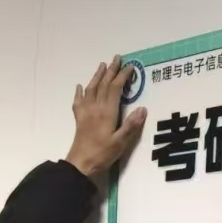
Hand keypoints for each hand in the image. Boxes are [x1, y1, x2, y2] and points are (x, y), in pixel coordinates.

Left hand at [65, 56, 147, 179]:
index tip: (130, 67)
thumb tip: (143, 108)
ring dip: (97, 76)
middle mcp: (95, 108)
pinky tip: (80, 87)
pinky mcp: (79, 119)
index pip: (116, 88)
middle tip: (116, 58)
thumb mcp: (121, 143)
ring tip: (101, 65)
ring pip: (91, 89)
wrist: (80, 164)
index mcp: (107, 112)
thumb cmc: (102, 154)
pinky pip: (78, 102)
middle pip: (103, 84)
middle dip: (110, 70)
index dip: (123, 76)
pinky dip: (79, 92)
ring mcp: (85, 112)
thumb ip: (131, 125)